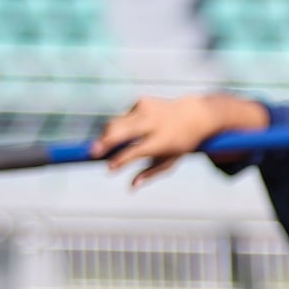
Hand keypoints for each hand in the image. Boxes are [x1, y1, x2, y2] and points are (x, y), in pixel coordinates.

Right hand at [92, 94, 264, 186]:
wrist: (196, 115)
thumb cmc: (180, 143)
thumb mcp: (171, 161)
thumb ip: (150, 173)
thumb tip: (131, 187)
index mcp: (162, 141)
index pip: (137, 150)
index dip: (122, 159)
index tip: (109, 168)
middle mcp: (153, 122)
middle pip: (121, 131)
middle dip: (104, 142)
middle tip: (91, 153)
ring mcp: (146, 109)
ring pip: (116, 123)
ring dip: (106, 136)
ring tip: (101, 147)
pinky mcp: (141, 101)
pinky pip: (123, 117)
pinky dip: (122, 126)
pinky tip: (133, 129)